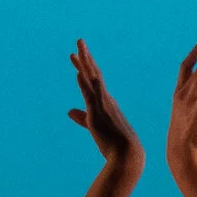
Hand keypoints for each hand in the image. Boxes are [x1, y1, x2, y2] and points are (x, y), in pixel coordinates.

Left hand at [66, 43, 142, 189]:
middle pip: (93, 73)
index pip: (93, 80)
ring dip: (85, 63)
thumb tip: (68, 111)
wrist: (128, 156)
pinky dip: (85, 84)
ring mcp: (103, 105)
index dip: (84, 67)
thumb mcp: (95, 128)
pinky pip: (91, 95)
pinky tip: (78, 72)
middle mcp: (106, 99)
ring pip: (93, 79)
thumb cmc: (115, 145)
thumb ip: (82, 118)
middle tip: (79, 41)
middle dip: (86, 57)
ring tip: (79, 47)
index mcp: (106, 102)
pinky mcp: (99, 114)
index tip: (76, 55)